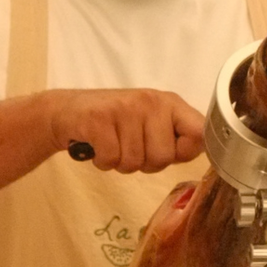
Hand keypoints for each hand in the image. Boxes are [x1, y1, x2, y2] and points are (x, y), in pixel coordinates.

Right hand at [44, 89, 204, 173]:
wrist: (67, 111)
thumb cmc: (113, 122)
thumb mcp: (149, 123)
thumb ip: (174, 137)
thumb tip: (199, 150)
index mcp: (168, 103)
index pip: (198, 133)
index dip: (185, 152)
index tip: (168, 152)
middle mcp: (150, 102)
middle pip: (163, 157)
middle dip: (144, 164)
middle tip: (129, 149)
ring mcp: (124, 110)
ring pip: (134, 162)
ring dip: (120, 164)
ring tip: (112, 145)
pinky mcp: (99, 120)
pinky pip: (111, 160)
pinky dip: (102, 163)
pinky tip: (98, 148)